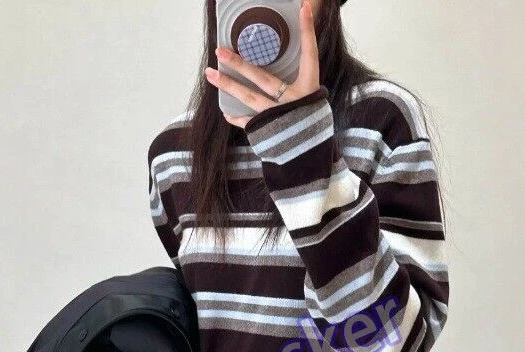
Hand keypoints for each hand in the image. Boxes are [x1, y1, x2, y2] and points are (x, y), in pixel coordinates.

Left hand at [205, 0, 319, 128]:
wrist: (311, 163)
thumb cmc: (312, 130)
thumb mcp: (314, 103)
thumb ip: (302, 85)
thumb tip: (289, 69)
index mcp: (309, 90)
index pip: (309, 55)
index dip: (307, 32)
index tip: (303, 8)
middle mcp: (294, 102)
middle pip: (264, 77)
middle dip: (241, 63)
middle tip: (221, 50)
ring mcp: (278, 118)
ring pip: (249, 97)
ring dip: (228, 84)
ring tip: (210, 73)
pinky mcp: (268, 133)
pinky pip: (247, 122)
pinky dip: (236, 117)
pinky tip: (225, 111)